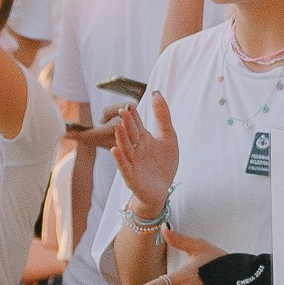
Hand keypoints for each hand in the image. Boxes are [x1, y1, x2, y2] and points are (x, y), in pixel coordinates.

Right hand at [108, 93, 179, 220]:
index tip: (130, 104)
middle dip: (127, 124)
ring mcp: (132, 162)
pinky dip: (119, 159)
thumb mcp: (168, 138)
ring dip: (121, 138)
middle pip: (130, 134)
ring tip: (118, 127)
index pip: (137, 124)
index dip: (134, 115)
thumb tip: (156, 94)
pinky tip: (115, 150)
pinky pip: (124, 166)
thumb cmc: (164, 165)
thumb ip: (163, 117)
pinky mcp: (131, 176)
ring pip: (125, 148)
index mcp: (143, 139)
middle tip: (123, 111)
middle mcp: (135, 149)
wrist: (161, 190)